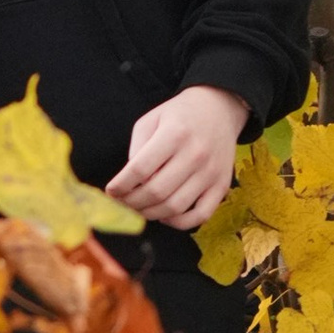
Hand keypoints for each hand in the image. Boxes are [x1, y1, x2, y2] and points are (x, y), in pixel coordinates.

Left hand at [107, 84, 247, 231]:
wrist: (219, 109)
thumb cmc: (179, 116)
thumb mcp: (151, 120)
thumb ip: (137, 148)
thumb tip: (129, 182)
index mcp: (174, 134)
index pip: (140, 169)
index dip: (121, 185)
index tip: (111, 191)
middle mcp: (195, 155)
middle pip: (156, 191)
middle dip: (132, 202)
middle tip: (122, 202)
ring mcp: (210, 172)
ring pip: (175, 207)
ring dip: (150, 214)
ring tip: (139, 208)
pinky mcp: (222, 185)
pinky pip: (200, 215)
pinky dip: (179, 223)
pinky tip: (164, 216)